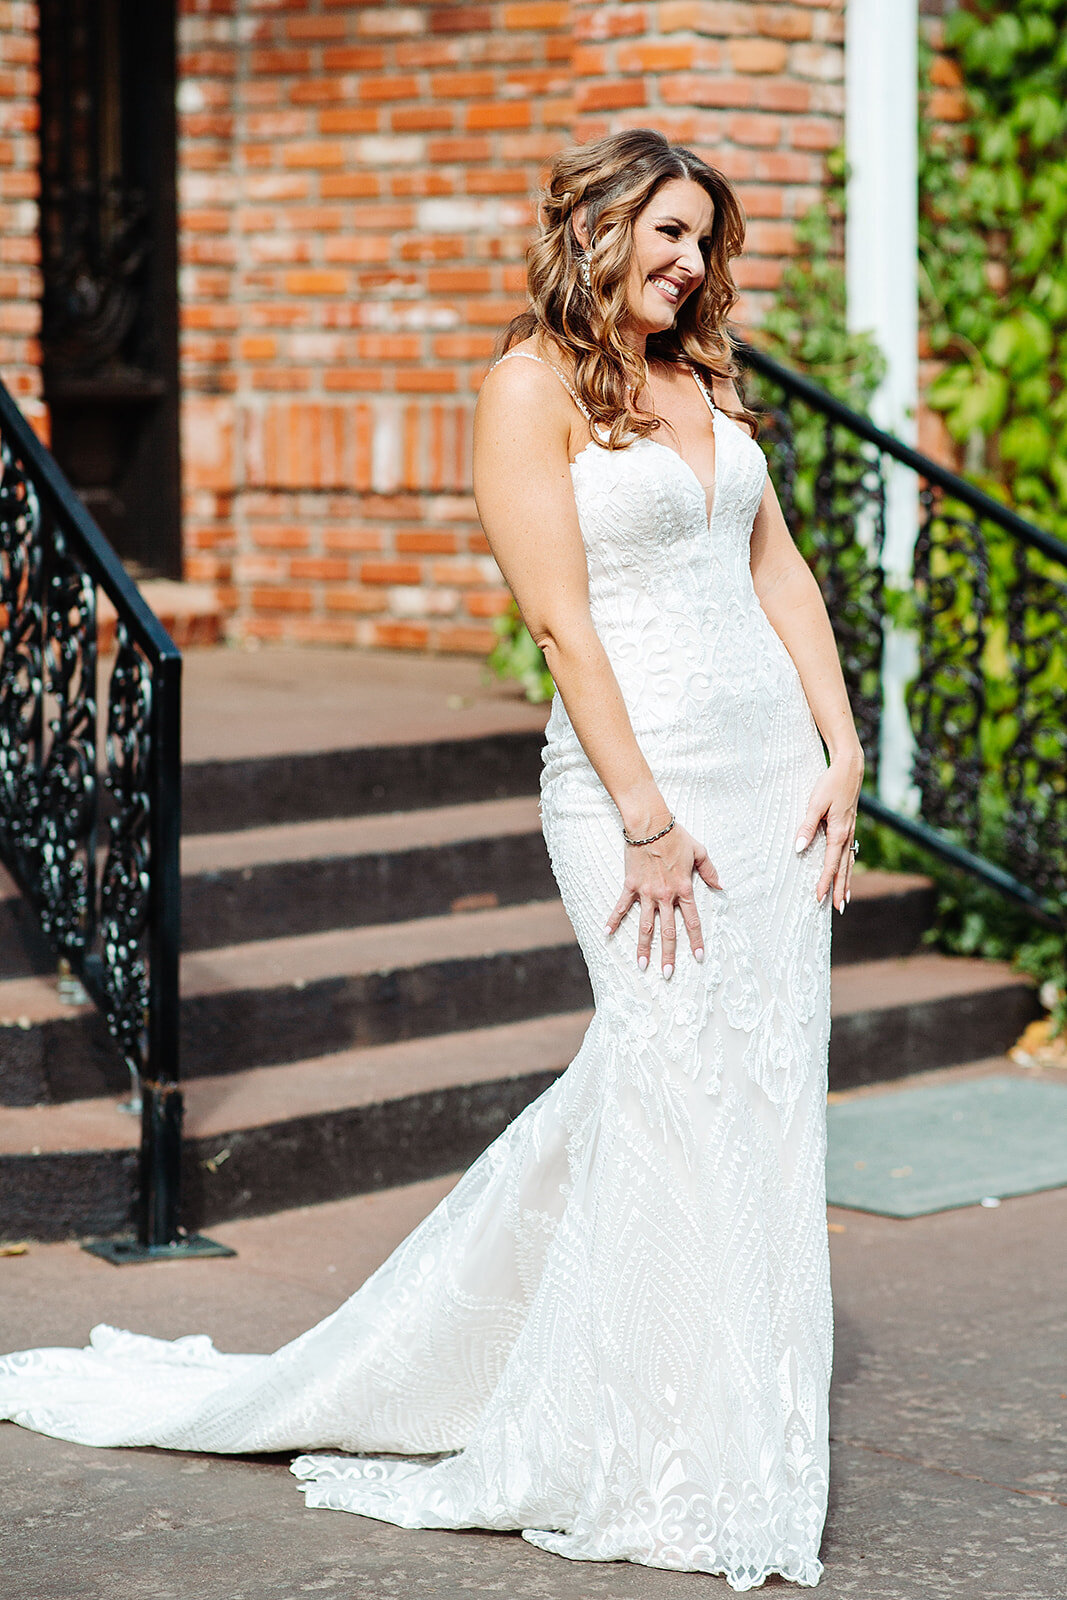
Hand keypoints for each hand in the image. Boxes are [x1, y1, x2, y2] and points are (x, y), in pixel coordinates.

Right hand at [605, 823, 722, 975]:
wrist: (650, 824)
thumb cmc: (676, 836)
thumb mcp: (700, 851)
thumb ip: (710, 871)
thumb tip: (721, 886)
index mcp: (684, 889)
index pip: (692, 921)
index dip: (696, 940)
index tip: (699, 957)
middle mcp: (665, 895)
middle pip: (668, 931)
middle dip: (669, 954)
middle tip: (667, 974)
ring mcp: (646, 892)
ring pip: (645, 925)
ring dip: (643, 947)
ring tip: (642, 965)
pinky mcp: (631, 885)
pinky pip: (621, 906)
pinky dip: (614, 919)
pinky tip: (607, 933)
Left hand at [795, 748, 863, 912]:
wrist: (850, 768)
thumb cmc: (831, 784)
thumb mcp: (815, 804)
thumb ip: (807, 827)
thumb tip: (798, 848)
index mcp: (839, 832)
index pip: (831, 864)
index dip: (824, 882)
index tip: (818, 897)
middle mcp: (848, 835)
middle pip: (844, 868)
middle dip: (839, 888)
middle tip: (838, 908)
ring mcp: (851, 831)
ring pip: (849, 861)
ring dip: (846, 880)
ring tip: (844, 897)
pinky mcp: (850, 826)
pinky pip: (850, 851)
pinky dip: (848, 865)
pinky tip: (846, 870)